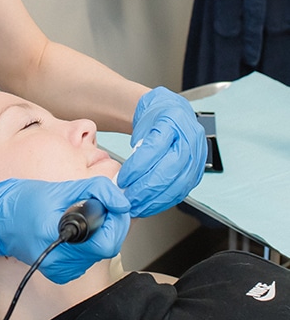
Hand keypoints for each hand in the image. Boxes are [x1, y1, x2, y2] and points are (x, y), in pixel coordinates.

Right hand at [0, 177, 129, 283]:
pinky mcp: (62, 273)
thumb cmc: (26, 201)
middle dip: (110, 224)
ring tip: (81, 214)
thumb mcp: (63, 187)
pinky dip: (89, 241)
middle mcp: (61, 263)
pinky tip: (75, 229)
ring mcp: (62, 271)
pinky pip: (88, 257)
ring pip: (99, 252)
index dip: (116, 221)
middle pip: (107, 247)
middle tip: (99, 205)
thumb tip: (122, 201)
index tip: (113, 205)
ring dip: (100, 232)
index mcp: (59, 240)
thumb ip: (97, 191)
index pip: (107, 242)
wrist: (1, 219)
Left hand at [117, 87, 206, 216]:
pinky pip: (182, 191)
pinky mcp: (197, 172)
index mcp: (173, 121)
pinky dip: (164, 201)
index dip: (137, 167)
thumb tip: (128, 174)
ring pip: (177, 184)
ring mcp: (197, 157)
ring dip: (155, 200)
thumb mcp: (141, 123)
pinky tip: (150, 206)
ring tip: (136, 207)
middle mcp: (190, 139)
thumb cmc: (155, 118)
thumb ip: (138, 145)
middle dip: (145, 188)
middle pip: (169, 169)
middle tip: (127, 198)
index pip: (154, 148)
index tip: (122, 179)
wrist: (172, 112)